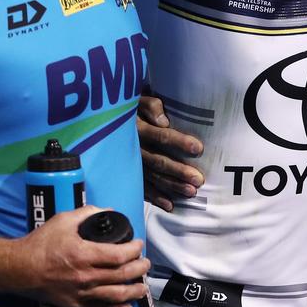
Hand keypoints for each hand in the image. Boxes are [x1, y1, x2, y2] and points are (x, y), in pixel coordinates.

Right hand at [16, 205, 149, 306]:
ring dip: (134, 290)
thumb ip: (88, 213)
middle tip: (145, 263)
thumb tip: (108, 211)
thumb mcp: (64, 220)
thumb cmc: (40, 245)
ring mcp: (81, 293)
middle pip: (123, 275)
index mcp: (83, 254)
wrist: (19, 269)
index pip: (119, 255)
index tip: (138, 244)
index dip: (134, 250)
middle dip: (140, 268)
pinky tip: (125, 304)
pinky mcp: (76, 305)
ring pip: (117, 296)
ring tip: (141, 285)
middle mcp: (84, 276)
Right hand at [138, 95, 204, 211]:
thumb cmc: (132, 109)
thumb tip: (164, 121)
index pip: (161, 136)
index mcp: (138, 129)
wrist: (107, 121)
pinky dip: (155, 198)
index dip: (179, 142)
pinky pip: (141, 188)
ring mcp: (130, 163)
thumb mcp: (138, 101)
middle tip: (198, 180)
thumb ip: (151, 107)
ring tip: (190, 192)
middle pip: (158, 161)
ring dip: (171, 186)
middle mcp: (133, 149)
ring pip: (152, 177)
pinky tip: (170, 205)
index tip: (198, 149)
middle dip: (178, 171)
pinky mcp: (129, 174)